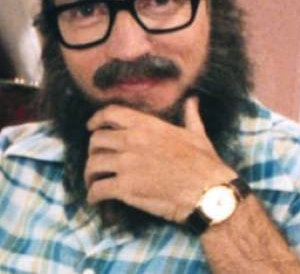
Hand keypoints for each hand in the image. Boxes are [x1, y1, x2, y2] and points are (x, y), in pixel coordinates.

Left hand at [83, 97, 237, 222]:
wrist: (210, 194)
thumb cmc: (206, 165)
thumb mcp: (198, 135)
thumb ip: (190, 117)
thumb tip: (192, 100)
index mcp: (146, 126)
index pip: (110, 114)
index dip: (96, 120)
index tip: (91, 126)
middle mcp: (131, 141)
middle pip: (96, 141)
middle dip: (93, 151)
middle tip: (97, 161)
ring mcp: (126, 164)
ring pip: (92, 165)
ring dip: (89, 174)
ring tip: (92, 182)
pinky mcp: (125, 187)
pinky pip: (98, 189)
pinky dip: (92, 195)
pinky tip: (94, 199)